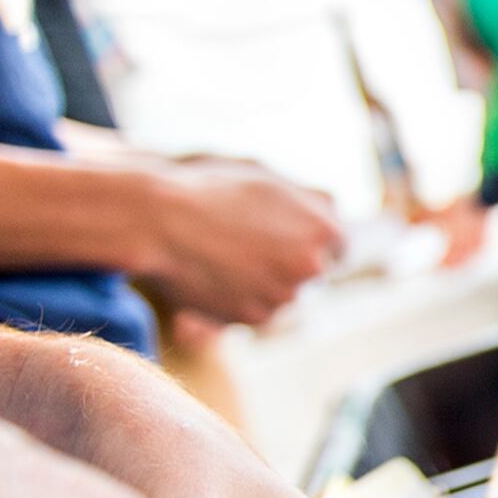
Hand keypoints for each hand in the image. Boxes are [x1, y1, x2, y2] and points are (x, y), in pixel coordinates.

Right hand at [131, 157, 342, 324]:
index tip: (292, 237)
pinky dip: (237, 297)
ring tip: (221, 253)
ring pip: (280, 292)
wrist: (158, 219)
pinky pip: (252, 309)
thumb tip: (331, 210)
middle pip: (309, 271)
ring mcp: (281, 297)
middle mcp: (311, 268)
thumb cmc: (211, 188)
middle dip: (287, 262)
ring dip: (261, 281)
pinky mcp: (250, 319)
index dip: (313, 240)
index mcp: (325, 229)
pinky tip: (211, 273)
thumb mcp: (269, 178)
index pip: (339, 245)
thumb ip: (308, 199)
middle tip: (249, 244)